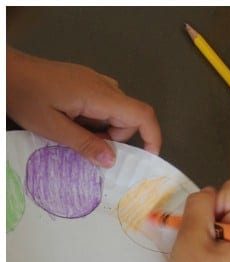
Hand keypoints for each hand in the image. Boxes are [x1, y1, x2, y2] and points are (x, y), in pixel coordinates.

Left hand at [7, 47, 161, 167]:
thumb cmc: (25, 96)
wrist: (7, 71)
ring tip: (75, 133)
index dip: (152, 137)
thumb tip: (112, 160)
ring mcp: (96, 82)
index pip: (142, 115)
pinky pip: (104, 105)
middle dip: (115, 139)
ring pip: (117, 113)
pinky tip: (74, 121)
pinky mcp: (87, 83)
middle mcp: (103, 86)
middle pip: (129, 118)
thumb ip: (85, 145)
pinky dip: (96, 120)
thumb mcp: (53, 128)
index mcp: (100, 95)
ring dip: (104, 130)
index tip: (148, 158)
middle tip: (88, 147)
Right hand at [164, 179, 229, 261]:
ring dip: (212, 229)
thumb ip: (200, 204)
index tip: (204, 231)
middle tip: (202, 245)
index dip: (211, 204)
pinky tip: (210, 260)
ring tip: (205, 254)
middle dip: (212, 217)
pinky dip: (216, 240)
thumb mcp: (191, 235)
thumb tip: (209, 193)